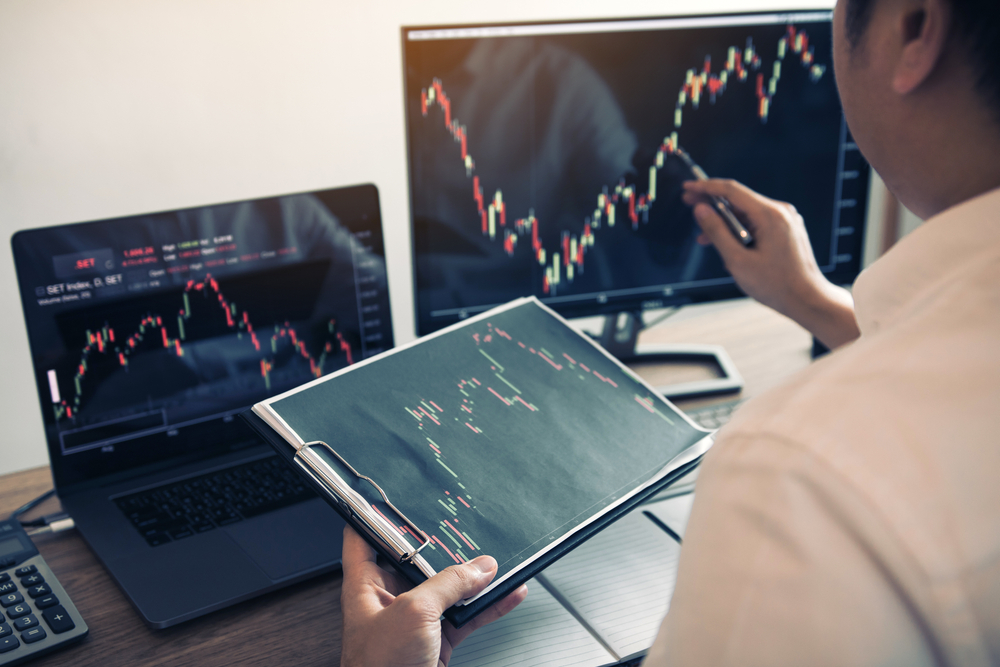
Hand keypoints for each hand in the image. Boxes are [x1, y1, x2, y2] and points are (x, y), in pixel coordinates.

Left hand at [339, 526, 527, 666]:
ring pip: (447, 589)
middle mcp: (388, 600)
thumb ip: (447, 584)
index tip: (396, 492)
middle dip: (442, 546)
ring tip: (495, 561)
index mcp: (365, 585)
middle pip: (417, 561)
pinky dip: (488, 606)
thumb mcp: (413, 613)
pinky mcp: (435, 643)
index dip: (376, 512)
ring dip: (473, 577)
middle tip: (463, 527)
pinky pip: (466, 616)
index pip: (364, 535)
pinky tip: (508, 593)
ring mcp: (414, 622)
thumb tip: (477, 568)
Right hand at [682, 179, 859, 348]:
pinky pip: (757, 223)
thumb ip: (716, 231)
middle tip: (689, 202)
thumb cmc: (776, 285)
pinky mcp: (786, 230)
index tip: (688, 187)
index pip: (732, 190)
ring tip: (703, 237)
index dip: (706, 187)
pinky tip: (726, 245)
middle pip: (739, 200)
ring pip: (746, 213)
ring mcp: (785, 220)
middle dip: (712, 203)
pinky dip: (739, 230)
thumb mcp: (737, 260)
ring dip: (724, 222)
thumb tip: (700, 209)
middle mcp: (780, 212)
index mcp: (770, 215)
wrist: (808, 300)